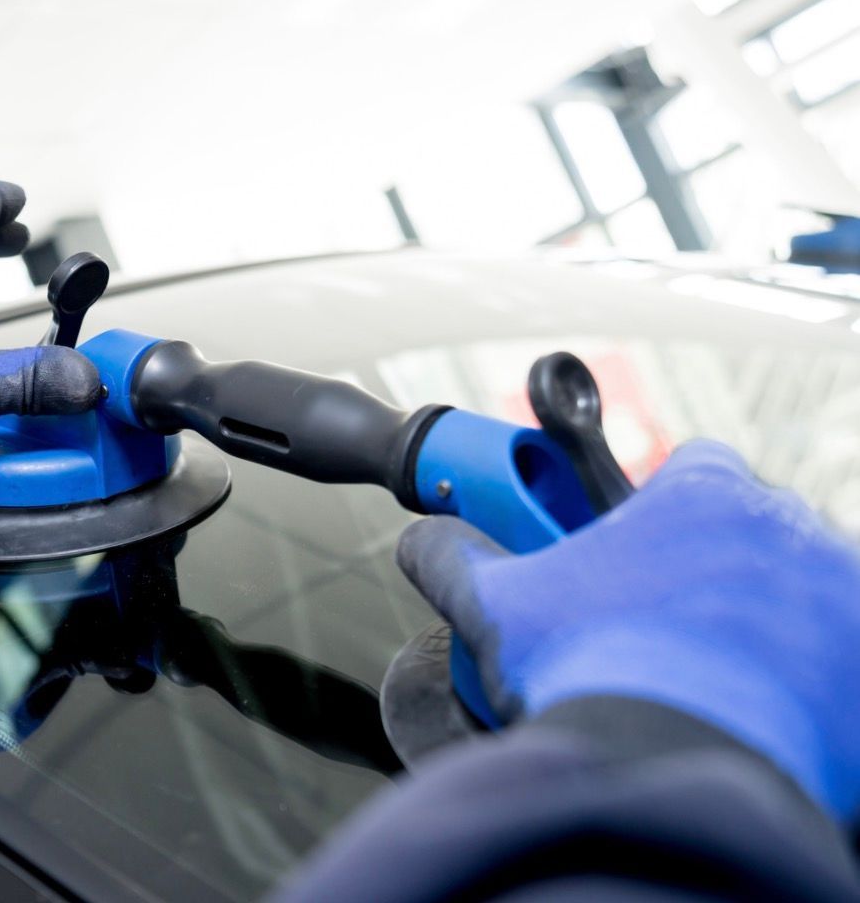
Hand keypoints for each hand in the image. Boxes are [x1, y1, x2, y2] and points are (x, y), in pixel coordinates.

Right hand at [397, 440, 859, 821]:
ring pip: (795, 593)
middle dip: (707, 569)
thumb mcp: (497, 606)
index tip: (632, 551)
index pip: (693, 468)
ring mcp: (839, 598)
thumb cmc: (595, 673)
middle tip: (657, 626)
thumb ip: (454, 557)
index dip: (657, 508)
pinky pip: (834, 657)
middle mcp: (789, 531)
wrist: (673, 772)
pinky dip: (801, 676)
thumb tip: (422, 541)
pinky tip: (749, 709)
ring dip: (757, 620)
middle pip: (747, 532)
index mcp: (703, 496)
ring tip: (703, 677)